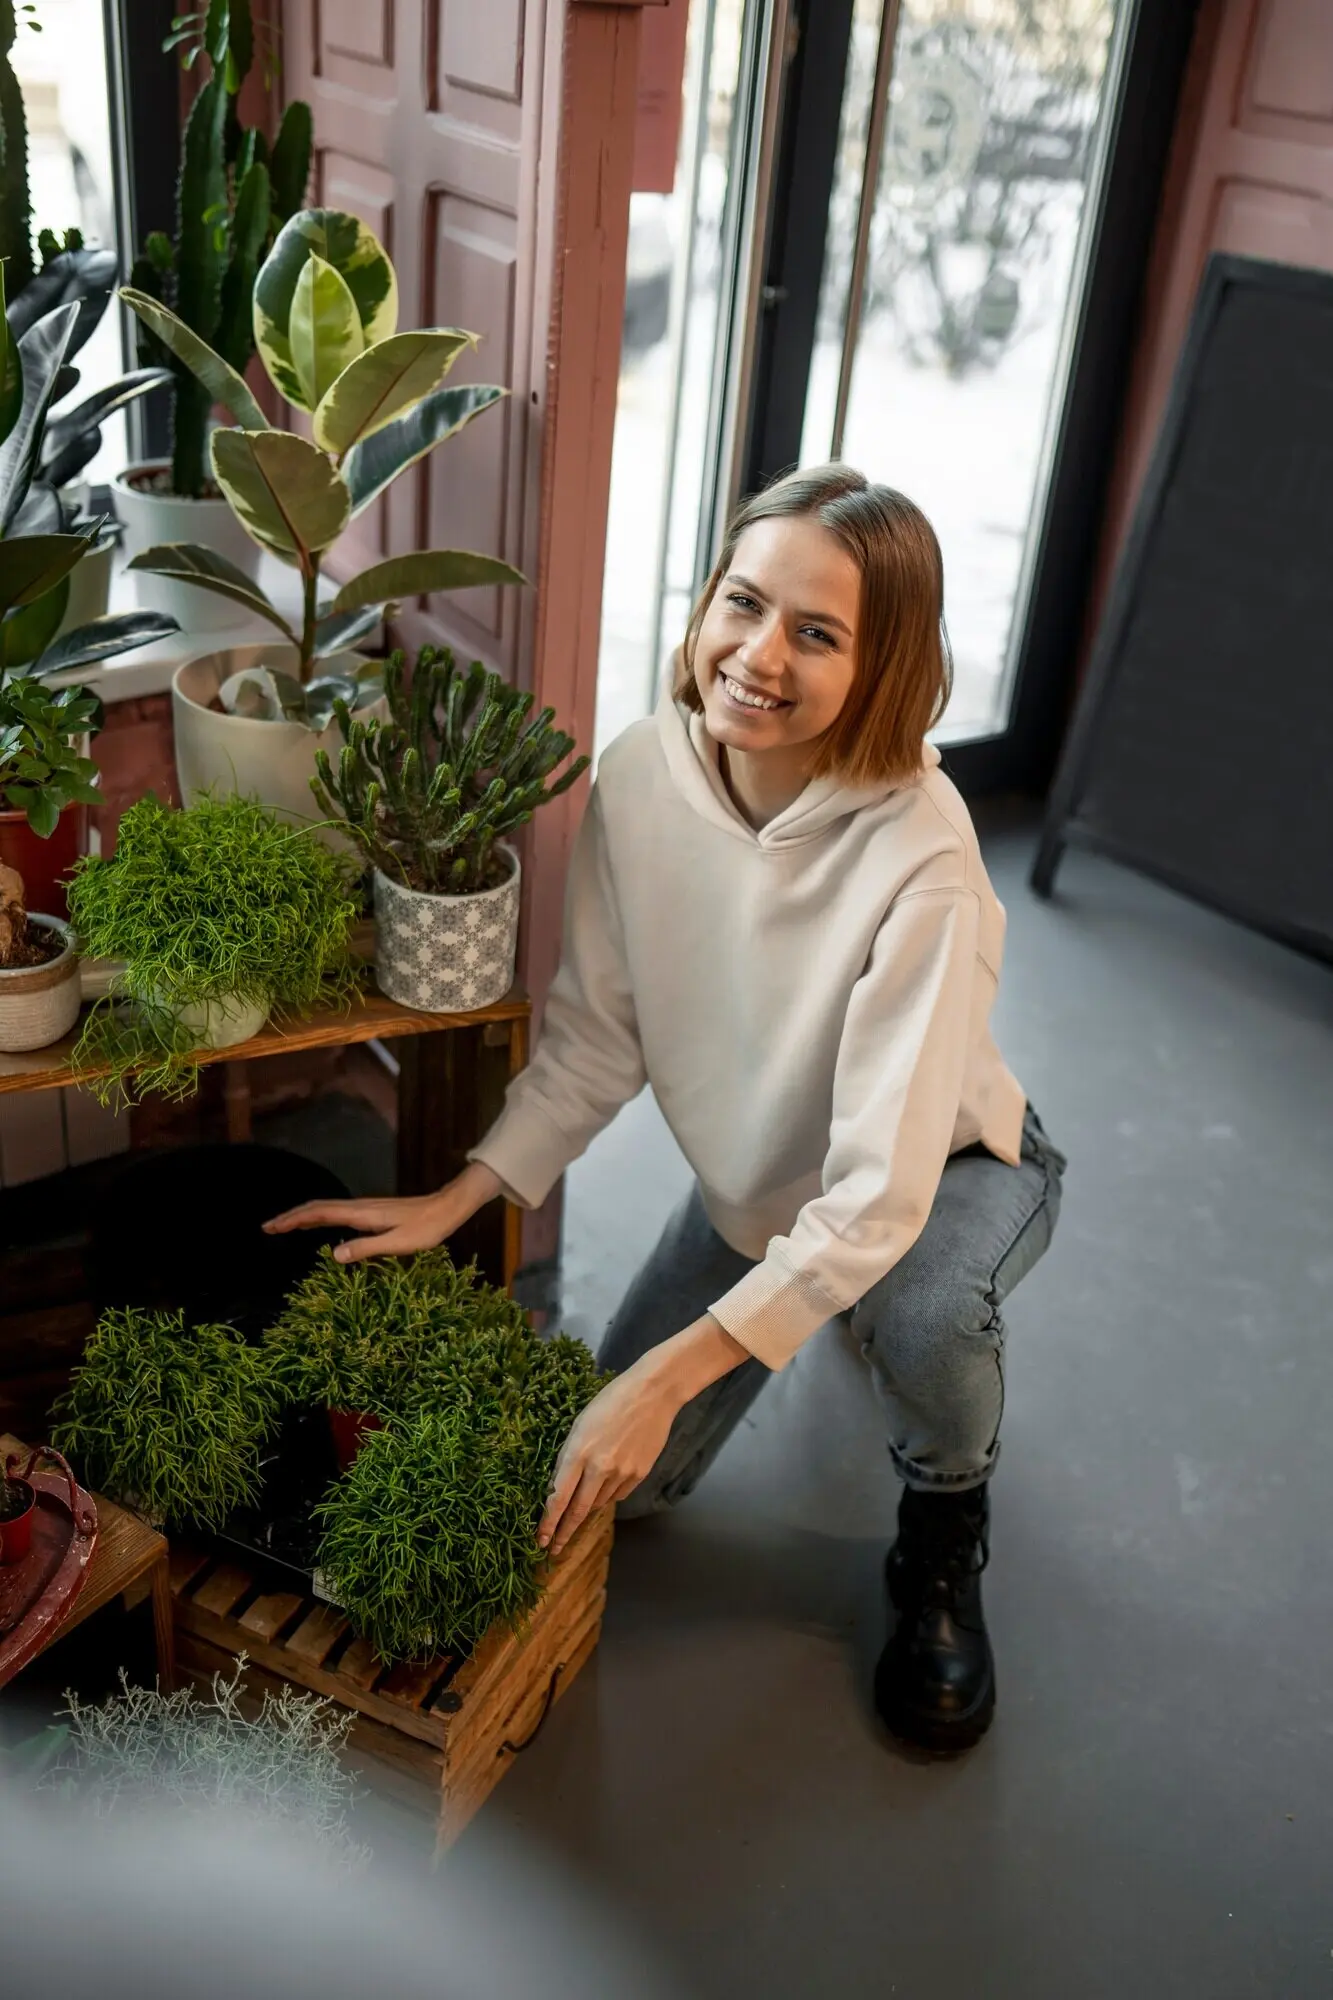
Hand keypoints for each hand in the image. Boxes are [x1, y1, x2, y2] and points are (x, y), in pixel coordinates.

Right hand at [263, 1162, 502, 1262]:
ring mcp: (365, 1208)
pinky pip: (337, 1212)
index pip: (319, 1214)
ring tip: (285, 1226)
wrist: (447, 1208)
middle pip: (317, 1208)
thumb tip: (333, 1255)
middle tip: (268, 1228)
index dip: (293, 1219)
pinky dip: (320, 1217)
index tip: (271, 1227)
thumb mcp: (398, 1244)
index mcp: (361, 1214)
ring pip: (326, 1208)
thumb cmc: (426, 1229)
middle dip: (291, 1217)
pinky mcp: (372, 1212)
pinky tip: (319, 1226)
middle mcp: (359, 1207)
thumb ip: (366, 1249)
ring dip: (303, 1216)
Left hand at [537, 1363, 680, 1555]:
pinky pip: (617, 1495)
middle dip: (564, 1532)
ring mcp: (622, 1474)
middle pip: (578, 1510)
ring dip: (587, 1507)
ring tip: (584, 1500)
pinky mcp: (639, 1475)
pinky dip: (608, 1494)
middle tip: (555, 1548)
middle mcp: (599, 1468)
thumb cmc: (610, 1402)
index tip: (541, 1541)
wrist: (653, 1394)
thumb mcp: (579, 1425)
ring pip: (598, 1503)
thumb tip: (559, 1488)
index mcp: (578, 1453)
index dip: (549, 1523)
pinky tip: (608, 1481)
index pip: (558, 1498)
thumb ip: (568, 1458)